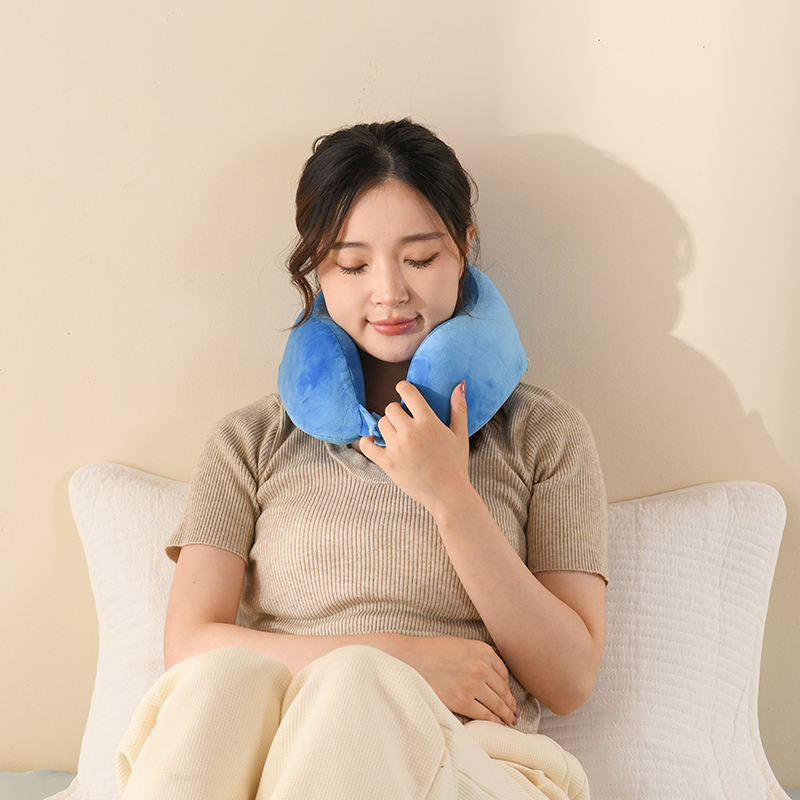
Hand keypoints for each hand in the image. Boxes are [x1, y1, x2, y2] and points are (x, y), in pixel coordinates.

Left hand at [359, 381, 470, 514]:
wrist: (448, 495)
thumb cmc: (456, 464)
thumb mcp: (461, 435)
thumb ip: (459, 409)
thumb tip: (459, 386)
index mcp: (428, 422)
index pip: (407, 393)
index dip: (402, 387)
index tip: (402, 390)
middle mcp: (410, 432)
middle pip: (391, 408)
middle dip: (396, 411)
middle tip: (403, 419)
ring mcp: (397, 448)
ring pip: (381, 424)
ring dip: (387, 426)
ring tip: (396, 434)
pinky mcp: (387, 463)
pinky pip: (367, 446)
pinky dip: (367, 441)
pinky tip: (372, 440)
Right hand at [398, 635, 518, 725]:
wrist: (410, 658)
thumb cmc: (432, 651)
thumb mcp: (460, 645)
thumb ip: (478, 657)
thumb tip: (491, 677)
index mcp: (483, 651)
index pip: (503, 674)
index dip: (507, 687)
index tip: (509, 695)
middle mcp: (482, 667)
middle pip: (503, 690)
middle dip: (510, 704)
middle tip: (514, 713)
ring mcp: (473, 685)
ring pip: (497, 704)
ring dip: (506, 715)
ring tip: (510, 721)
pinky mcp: (462, 701)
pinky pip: (485, 715)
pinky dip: (494, 721)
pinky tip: (497, 724)